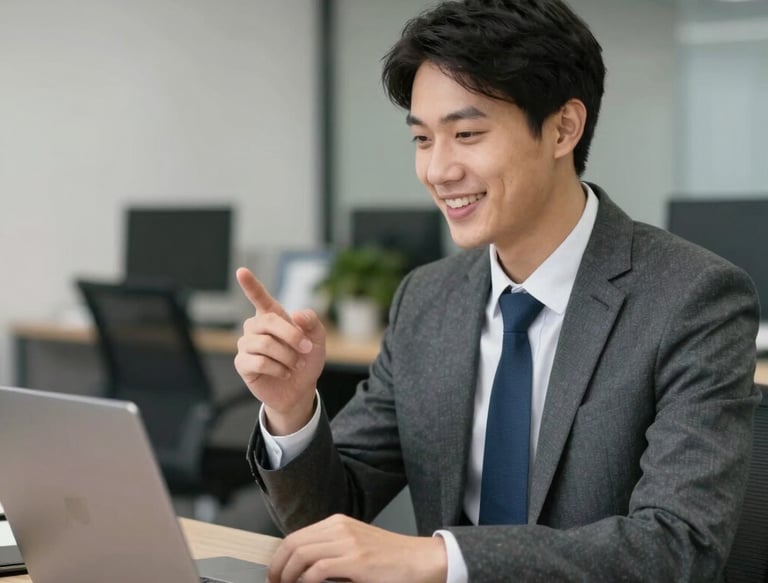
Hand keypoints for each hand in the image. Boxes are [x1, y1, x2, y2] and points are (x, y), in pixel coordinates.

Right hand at [234, 267, 326, 434]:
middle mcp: (255, 328)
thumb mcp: (317, 339)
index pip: (259, 298)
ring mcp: (246, 345)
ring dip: (287, 356)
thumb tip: (296, 314)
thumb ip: (312, 322)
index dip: (250, 285)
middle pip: (268, 322)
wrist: (300, 389)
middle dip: (292, 336)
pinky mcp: (243, 364)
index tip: (241, 271)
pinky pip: (259, 362)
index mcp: (272, 317)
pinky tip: (284, 373)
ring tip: (294, 365)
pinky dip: (278, 368)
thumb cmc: (306, 360)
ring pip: (265, 344)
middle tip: (306, 349)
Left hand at [268, 514, 446, 582]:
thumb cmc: (391, 559)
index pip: (295, 536)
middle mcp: (340, 528)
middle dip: (277, 567)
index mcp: (338, 523)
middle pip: (293, 543)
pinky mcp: (357, 559)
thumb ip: (331, 552)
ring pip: (301, 554)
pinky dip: (306, 581)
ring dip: (287, 576)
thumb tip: (302, 569)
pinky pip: (318, 569)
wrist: (421, 561)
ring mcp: (348, 542)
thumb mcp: (356, 548)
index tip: (274, 575)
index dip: (279, 558)